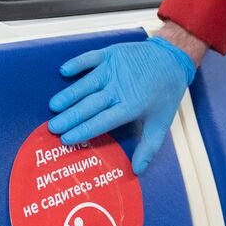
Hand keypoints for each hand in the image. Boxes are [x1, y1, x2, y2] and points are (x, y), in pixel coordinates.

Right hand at [47, 36, 195, 174]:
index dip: (83, 131)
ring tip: (54, 106)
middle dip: (70, 117)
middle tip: (53, 127)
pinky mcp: (112, 54)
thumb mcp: (161, 122)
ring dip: (69, 94)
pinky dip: (78, 63)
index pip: (101, 122)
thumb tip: (137, 170)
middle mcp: (120, 88)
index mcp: (131, 106)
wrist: (173, 59)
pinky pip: (91, 58)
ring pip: (87, 84)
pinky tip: (64, 71)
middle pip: (90, 105)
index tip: (66, 138)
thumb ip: (149, 147)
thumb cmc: (165, 94)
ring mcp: (114, 70)